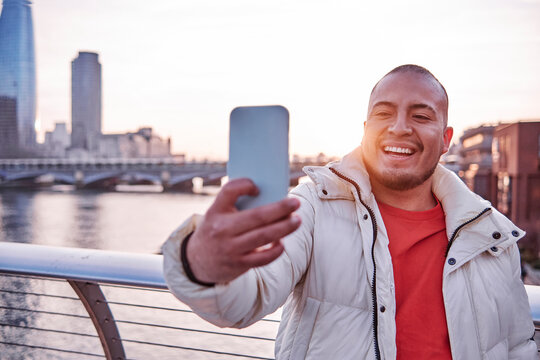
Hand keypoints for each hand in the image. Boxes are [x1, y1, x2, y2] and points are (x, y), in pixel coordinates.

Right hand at [186, 178, 300, 283]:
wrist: (197, 262)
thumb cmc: (214, 231)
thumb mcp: (216, 214)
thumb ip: (234, 203)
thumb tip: (266, 196)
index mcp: (215, 212)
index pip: (229, 191)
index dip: (245, 185)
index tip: (258, 187)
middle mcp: (222, 229)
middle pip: (257, 216)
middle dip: (280, 209)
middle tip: (295, 202)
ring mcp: (231, 248)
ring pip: (264, 236)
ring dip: (284, 228)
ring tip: (297, 220)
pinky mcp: (239, 264)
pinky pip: (263, 257)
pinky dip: (276, 249)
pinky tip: (282, 241)